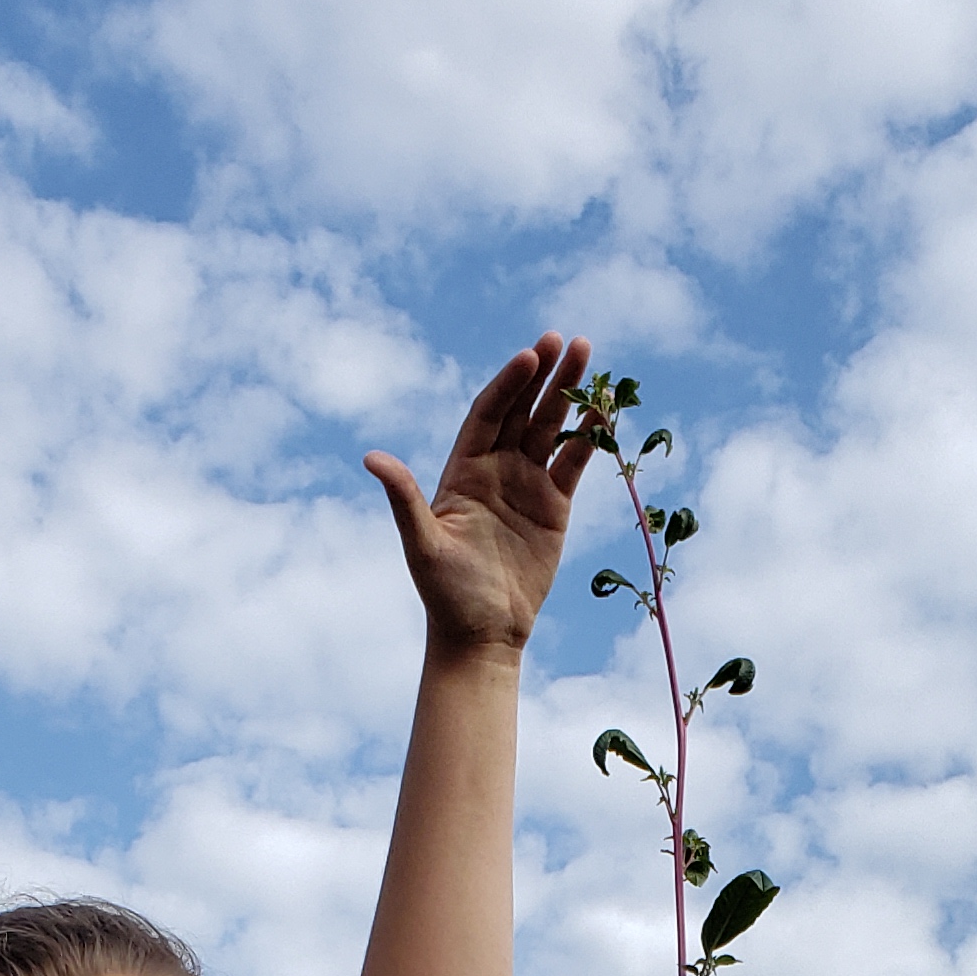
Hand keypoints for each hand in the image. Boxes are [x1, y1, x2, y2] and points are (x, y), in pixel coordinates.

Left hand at [366, 333, 599, 653]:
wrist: (483, 635)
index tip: (529, 356)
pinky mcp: (554, 506)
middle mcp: (496, 469)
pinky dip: (589, 435)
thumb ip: (404, 498)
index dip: (508, 384)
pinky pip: (574, 461)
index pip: (488, 413)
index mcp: (463, 471)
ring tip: (588, 354)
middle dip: (543, 374)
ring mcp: (527, 484)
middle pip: (521, 410)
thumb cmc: (446, 594)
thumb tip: (371, 458)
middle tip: (565, 340)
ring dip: (569, 393)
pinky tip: (604, 408)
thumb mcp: (423, 544)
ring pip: (550, 427)